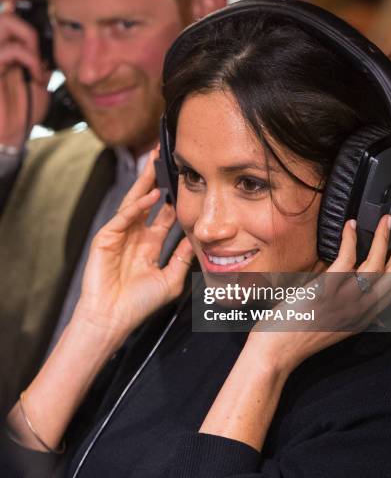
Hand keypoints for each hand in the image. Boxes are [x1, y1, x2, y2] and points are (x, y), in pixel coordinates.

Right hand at [0, 0, 49, 146]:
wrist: (9, 134)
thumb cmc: (23, 107)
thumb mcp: (37, 74)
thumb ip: (40, 52)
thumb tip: (55, 33)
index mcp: (4, 41)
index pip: (5, 3)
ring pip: (5, 22)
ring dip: (29, 37)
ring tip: (39, 60)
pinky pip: (10, 49)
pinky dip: (29, 60)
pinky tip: (37, 76)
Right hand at [73, 149, 193, 347]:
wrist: (113, 319)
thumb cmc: (139, 304)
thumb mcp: (170, 279)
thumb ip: (182, 258)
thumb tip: (196, 238)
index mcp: (150, 245)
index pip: (165, 216)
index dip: (175, 199)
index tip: (187, 183)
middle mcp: (136, 236)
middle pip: (149, 201)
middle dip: (157, 180)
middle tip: (167, 159)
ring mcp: (120, 235)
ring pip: (134, 202)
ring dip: (145, 182)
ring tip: (155, 161)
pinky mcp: (106, 237)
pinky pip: (124, 216)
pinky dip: (137, 205)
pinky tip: (151, 195)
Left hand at [246, 215, 390, 379]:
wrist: (276, 351)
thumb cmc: (297, 335)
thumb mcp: (332, 325)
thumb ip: (347, 309)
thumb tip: (354, 287)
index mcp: (363, 318)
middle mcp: (360, 310)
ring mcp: (345, 300)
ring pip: (377, 265)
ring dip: (385, 239)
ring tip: (388, 221)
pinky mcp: (326, 290)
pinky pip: (346, 259)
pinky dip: (350, 239)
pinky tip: (350, 226)